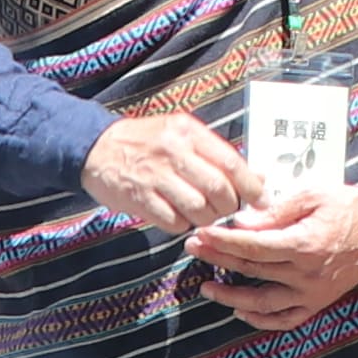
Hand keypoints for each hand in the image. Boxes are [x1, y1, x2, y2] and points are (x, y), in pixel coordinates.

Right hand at [83, 110, 259, 235]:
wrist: (95, 147)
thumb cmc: (146, 141)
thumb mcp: (181, 133)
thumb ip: (215, 153)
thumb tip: (257, 176)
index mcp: (189, 132)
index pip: (232, 163)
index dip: (252, 187)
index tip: (261, 200)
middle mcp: (174, 152)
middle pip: (219, 190)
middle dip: (230, 206)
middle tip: (228, 209)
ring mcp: (156, 177)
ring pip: (200, 210)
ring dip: (208, 218)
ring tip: (203, 213)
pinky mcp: (140, 199)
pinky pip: (175, 222)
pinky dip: (183, 225)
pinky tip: (180, 216)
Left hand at [188, 188, 357, 333]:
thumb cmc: (349, 207)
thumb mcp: (313, 196)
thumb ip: (276, 212)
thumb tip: (243, 223)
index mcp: (304, 244)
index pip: (252, 246)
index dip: (222, 241)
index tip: (201, 234)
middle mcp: (307, 274)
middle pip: (252, 270)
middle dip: (218, 259)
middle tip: (195, 249)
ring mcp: (313, 293)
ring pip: (263, 303)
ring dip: (231, 296)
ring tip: (208, 287)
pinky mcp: (318, 302)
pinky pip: (285, 319)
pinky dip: (261, 320)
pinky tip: (241, 310)